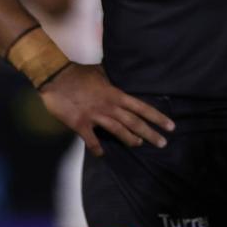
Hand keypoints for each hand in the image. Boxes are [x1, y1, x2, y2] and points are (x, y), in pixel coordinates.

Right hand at [39, 63, 174, 155]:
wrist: (56, 76)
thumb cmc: (78, 73)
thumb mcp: (100, 73)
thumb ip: (110, 82)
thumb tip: (116, 83)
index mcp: (115, 94)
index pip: (141, 107)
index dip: (157, 117)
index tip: (170, 126)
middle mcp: (109, 106)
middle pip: (134, 122)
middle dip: (150, 133)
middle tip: (163, 143)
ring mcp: (95, 116)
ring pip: (118, 131)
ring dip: (130, 139)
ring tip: (140, 145)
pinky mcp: (80, 124)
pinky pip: (91, 140)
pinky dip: (97, 148)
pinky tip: (101, 154)